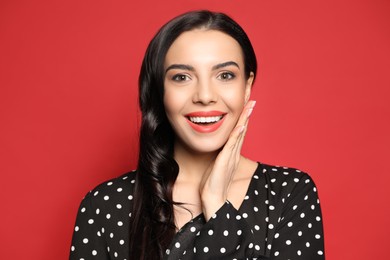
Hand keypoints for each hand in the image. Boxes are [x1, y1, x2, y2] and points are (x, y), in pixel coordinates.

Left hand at [199, 100, 255, 220]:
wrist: (213, 198)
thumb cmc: (213, 183)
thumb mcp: (217, 163)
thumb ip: (220, 154)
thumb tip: (218, 146)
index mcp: (232, 151)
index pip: (239, 130)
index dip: (243, 115)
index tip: (246, 102)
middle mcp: (234, 152)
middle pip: (242, 128)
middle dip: (247, 112)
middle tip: (251, 96)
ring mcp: (231, 156)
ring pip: (240, 133)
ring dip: (245, 118)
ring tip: (250, 104)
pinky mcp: (225, 161)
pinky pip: (232, 145)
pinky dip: (237, 134)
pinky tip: (241, 124)